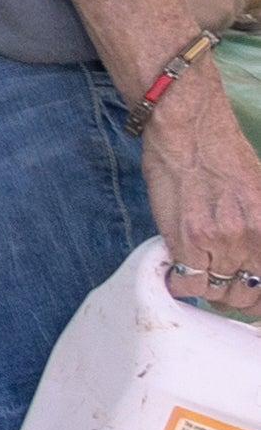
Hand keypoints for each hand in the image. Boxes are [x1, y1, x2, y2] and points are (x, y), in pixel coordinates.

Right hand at [153, 82, 260, 311]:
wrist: (190, 131)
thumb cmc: (223, 157)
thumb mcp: (259, 194)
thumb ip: (257, 229)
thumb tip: (252, 260)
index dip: (260, 298)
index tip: (249, 297)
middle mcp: (253, 238)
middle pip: (246, 294)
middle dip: (233, 295)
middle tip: (219, 284)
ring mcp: (221, 241)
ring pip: (216, 293)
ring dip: (207, 288)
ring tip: (198, 273)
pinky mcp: (187, 240)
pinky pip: (187, 284)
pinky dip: (181, 283)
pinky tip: (178, 268)